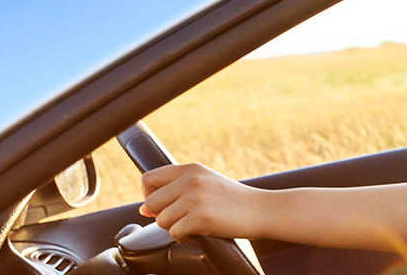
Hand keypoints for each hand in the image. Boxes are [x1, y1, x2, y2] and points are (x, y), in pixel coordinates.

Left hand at [140, 163, 268, 241]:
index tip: (164, 204)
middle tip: (181, 217)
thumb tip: (143, 208)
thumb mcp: (206, 182)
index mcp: (190, 169)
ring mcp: (196, 199)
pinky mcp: (201, 218)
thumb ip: (176, 188)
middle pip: (151, 203)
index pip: (148, 179)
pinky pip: (175, 233)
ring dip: (174, 227)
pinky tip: (199, 232)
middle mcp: (191, 181)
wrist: (262, 210)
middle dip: (161, 215)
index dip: (150, 195)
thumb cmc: (234, 199)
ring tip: (194, 223)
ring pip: (161, 220)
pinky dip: (184, 237)